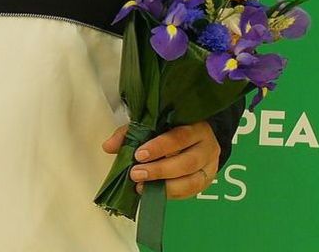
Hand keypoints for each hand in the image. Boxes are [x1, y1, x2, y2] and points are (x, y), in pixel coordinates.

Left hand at [102, 121, 219, 198]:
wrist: (200, 136)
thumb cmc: (173, 128)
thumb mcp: (153, 124)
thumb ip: (131, 133)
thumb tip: (108, 146)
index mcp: (196, 127)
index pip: (180, 137)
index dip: (160, 147)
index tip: (139, 155)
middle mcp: (207, 147)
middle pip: (187, 162)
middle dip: (160, 170)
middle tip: (136, 174)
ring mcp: (210, 166)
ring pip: (192, 181)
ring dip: (165, 187)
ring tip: (141, 186)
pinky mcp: (207, 181)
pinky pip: (191, 192)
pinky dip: (171, 194)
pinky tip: (153, 192)